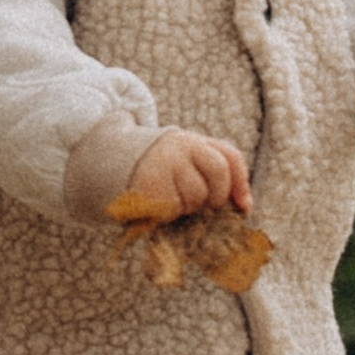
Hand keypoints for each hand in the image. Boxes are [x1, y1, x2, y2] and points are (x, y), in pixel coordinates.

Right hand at [116, 128, 252, 217]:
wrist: (109, 164)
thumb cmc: (159, 170)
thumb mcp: (185, 161)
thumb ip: (215, 172)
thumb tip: (246, 207)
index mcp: (191, 140)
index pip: (230, 157)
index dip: (241, 183)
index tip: (244, 207)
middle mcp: (179, 146)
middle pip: (218, 176)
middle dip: (216, 196)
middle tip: (201, 202)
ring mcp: (163, 164)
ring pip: (196, 197)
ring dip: (189, 206)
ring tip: (171, 198)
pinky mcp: (149, 185)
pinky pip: (174, 209)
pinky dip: (170, 214)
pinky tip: (158, 204)